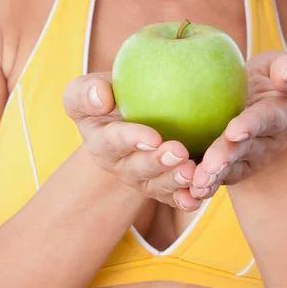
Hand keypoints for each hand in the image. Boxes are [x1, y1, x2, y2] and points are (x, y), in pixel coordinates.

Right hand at [63, 72, 201, 210]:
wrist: (134, 111)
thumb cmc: (110, 95)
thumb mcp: (88, 89)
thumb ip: (86, 92)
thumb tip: (102, 97)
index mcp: (102, 143)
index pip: (113, 141)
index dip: (132, 140)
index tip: (153, 137)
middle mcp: (122, 167)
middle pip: (139, 169)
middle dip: (158, 163)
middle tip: (179, 152)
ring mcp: (145, 181)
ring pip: (160, 186)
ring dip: (176, 181)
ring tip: (192, 173)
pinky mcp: (165, 188)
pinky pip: (177, 197)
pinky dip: (188, 198)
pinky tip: (200, 196)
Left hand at [189, 52, 286, 198]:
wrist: (252, 104)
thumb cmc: (269, 79)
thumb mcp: (281, 66)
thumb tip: (286, 71)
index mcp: (284, 113)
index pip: (268, 117)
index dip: (252, 124)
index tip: (235, 130)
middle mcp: (268, 141)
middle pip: (245, 149)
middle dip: (227, 157)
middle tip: (210, 166)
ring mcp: (248, 159)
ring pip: (230, 169)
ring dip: (213, 177)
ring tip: (197, 185)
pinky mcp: (229, 170)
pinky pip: (215, 179)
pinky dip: (203, 187)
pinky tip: (188, 194)